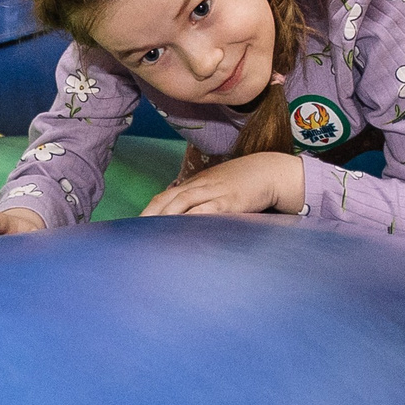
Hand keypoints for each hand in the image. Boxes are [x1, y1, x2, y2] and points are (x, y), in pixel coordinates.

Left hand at [140, 152, 304, 218]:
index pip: (165, 196)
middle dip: (150, 216)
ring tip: (152, 234)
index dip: (149, 210)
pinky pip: (209, 210)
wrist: (269, 171)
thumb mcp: (216, 186)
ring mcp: (215, 192)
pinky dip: (194, 219)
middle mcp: (201, 186)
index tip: (135, 226)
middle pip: (169, 199)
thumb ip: (199, 200)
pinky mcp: (230, 201)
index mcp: (195, 183)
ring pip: (184, 202)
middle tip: (136, 234)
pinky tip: (184, 230)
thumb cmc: (241, 182)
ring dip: (166, 217)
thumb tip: (182, 217)